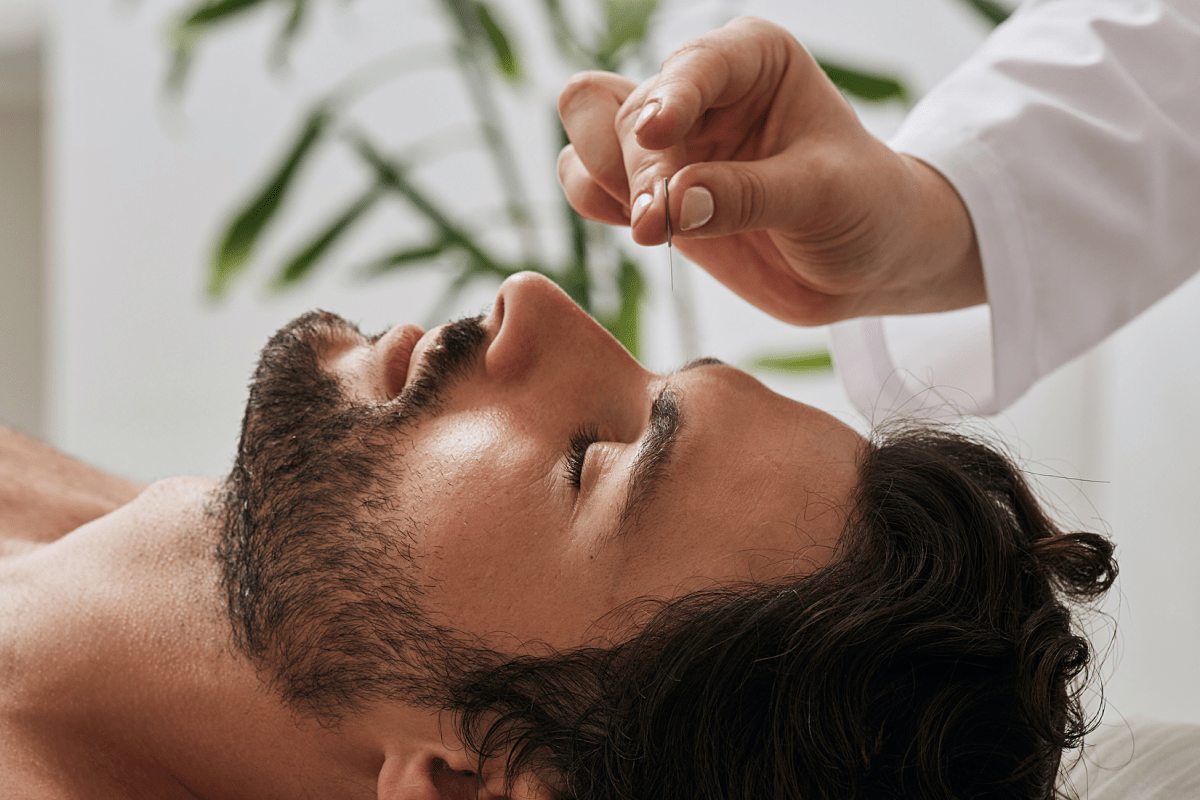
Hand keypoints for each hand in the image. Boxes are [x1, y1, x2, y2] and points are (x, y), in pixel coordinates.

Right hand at [557, 16, 983, 324]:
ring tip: (652, 228)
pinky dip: (597, 204)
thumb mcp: (822, 197)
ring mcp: (672, 141)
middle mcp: (702, 90)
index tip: (656, 136)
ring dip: (608, 184)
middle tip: (659, 222)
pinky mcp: (653, 189)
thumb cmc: (864, 209)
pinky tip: (641, 230)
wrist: (867, 261)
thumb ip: (747, 197)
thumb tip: (669, 206)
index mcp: (754, 60)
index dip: (670, 98)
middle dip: (638, 170)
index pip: (692, 64)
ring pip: (591, 138)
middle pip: (625, 110)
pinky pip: (589, 183)